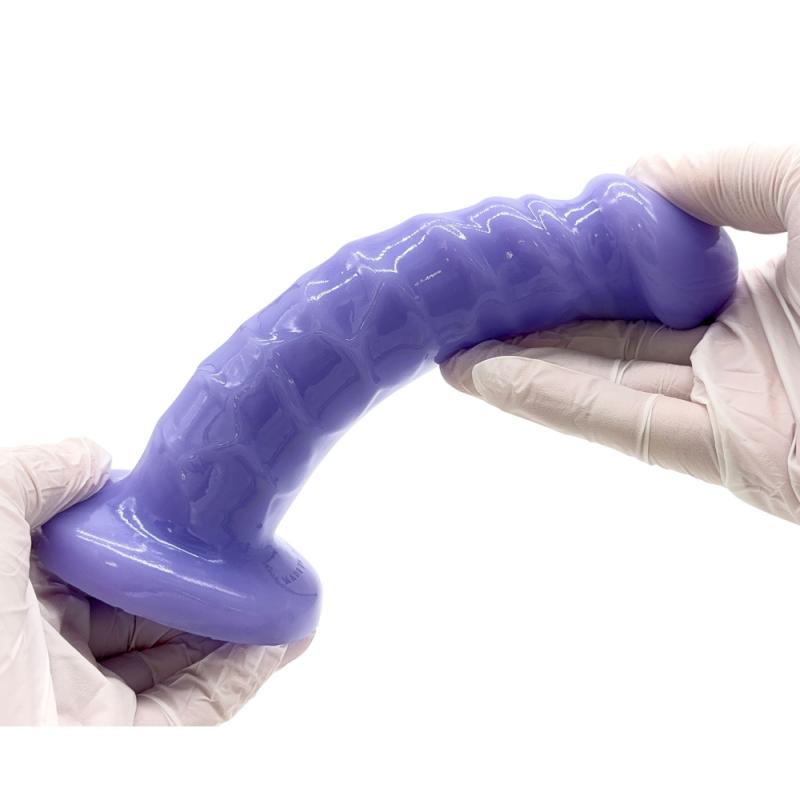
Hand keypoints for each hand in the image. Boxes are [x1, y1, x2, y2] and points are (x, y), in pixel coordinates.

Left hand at [0, 438, 312, 724]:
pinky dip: (248, 669)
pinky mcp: (138, 747)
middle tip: (242, 545)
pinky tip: (279, 635)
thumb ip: (30, 476)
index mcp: (14, 607)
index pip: (88, 560)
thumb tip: (92, 458)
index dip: (137, 529)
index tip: (181, 504)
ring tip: (275, 585)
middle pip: (142, 607)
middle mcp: (52, 657)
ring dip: (234, 620)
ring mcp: (95, 705)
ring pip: (181, 655)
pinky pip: (206, 703)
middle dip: (194, 576)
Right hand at [442, 145, 799, 524]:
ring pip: (608, 379)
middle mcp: (748, 346)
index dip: (577, 262)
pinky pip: (625, 423)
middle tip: (462, 300)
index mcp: (770, 281)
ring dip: (523, 362)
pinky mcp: (738, 461)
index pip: (649, 275)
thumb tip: (617, 182)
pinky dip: (549, 400)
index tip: (515, 249)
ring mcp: (741, 407)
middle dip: (534, 317)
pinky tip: (483, 376)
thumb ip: (712, 169)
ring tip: (448, 342)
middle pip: (616, 332)